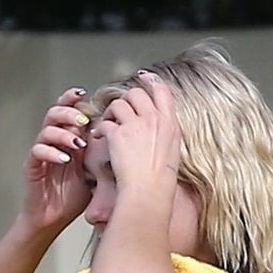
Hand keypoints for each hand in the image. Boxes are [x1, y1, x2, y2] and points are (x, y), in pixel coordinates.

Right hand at [20, 88, 93, 234]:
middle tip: (83, 121)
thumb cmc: (72, 197)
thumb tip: (121, 136)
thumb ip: (100, 153)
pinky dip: (51, 152)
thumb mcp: (93, 172)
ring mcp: (41, 153)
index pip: (68, 111)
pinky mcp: (32, 166)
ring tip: (77, 144)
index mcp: (68, 138)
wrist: (54, 219)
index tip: (84, 94)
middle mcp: (53, 142)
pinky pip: (37, 151)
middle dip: (70, 113)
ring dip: (63, 133)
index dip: (72, 99)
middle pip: (55, 113)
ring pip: (46, 130)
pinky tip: (64, 159)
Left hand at [94, 72, 180, 202]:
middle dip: (126, 100)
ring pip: (119, 104)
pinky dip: (100, 129)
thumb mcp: (173, 153)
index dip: (150, 81)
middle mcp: (153, 119)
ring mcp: (136, 125)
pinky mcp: (118, 135)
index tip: (143, 78)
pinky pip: (105, 123)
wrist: (149, 194)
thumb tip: (160, 129)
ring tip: (108, 124)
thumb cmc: (160, 183)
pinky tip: (99, 137)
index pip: (162, 90)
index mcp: (169, 123)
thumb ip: (166, 134)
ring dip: (111, 113)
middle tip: (120, 111)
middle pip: (137, 93)